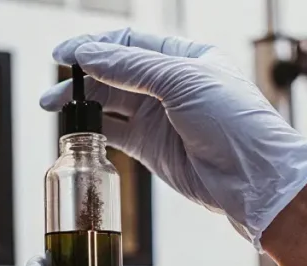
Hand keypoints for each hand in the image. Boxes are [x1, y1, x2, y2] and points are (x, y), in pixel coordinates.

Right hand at [41, 28, 306, 245]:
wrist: (254, 179)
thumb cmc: (235, 123)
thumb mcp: (183, 81)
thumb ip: (133, 67)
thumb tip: (89, 55)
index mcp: (185, 57)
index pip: (129, 44)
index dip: (94, 47)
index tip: (64, 55)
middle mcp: (171, 85)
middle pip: (114, 73)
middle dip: (81, 78)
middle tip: (53, 89)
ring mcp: (160, 118)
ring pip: (110, 103)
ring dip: (81, 104)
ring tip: (53, 107)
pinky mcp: (153, 148)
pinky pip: (115, 133)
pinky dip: (92, 129)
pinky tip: (74, 128)